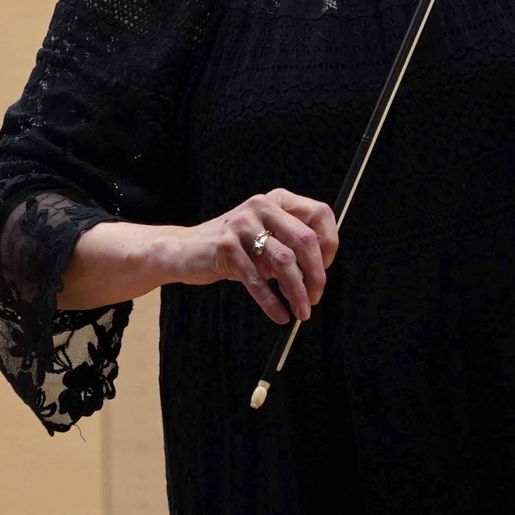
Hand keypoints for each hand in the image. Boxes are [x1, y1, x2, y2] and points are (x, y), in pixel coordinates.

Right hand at [162, 189, 338, 323]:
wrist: (185, 250)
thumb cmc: (234, 247)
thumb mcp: (265, 236)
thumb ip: (290, 244)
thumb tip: (320, 273)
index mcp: (277, 200)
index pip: (319, 214)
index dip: (329, 244)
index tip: (325, 268)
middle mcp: (261, 206)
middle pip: (305, 239)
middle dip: (316, 274)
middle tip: (316, 297)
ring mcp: (242, 225)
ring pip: (284, 261)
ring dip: (297, 291)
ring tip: (301, 311)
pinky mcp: (226, 248)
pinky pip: (257, 280)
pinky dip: (272, 301)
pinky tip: (280, 314)